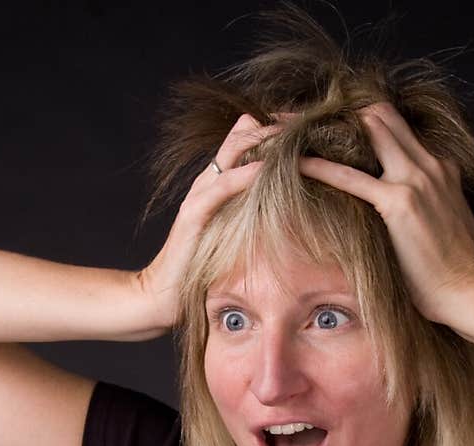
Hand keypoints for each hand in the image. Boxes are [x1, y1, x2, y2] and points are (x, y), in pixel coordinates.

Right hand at [137, 113, 292, 329]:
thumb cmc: (201, 270)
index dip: (276, 129)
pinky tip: (265, 168)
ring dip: (265, 141)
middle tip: (311, 122)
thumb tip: (282, 212)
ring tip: (295, 133)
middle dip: (277, 126)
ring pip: (233, 152)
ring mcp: (199, 195)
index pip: (247, 139)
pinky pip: (222, 187)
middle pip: (243, 135)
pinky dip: (244, 175)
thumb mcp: (233, 238)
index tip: (310, 127)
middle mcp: (208, 181)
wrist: (162, 295)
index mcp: (218, 184)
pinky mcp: (194, 215)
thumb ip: (251, 218)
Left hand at [298, 101, 473, 322]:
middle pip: (382, 115)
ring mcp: (416, 179)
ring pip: (372, 127)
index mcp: (441, 168)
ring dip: (332, 128)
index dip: (366, 123)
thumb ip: (428, 205)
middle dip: (344, 111)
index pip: (398, 129)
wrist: (469, 291)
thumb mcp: (448, 223)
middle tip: (307, 118)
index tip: (337, 128)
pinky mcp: (398, 202)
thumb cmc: (457, 270)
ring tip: (299, 132)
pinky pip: (351, 177)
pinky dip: (320, 168)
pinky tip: (297, 164)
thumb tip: (407, 217)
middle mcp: (430, 164)